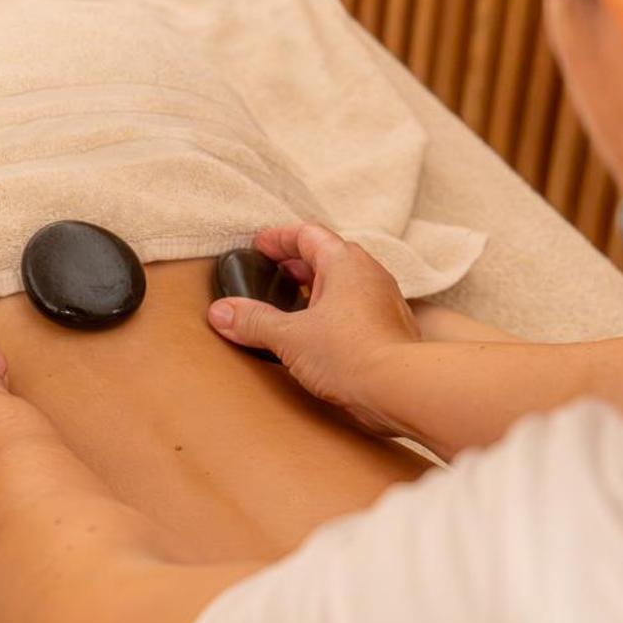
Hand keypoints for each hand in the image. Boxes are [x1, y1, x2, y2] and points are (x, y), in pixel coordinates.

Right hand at [206, 224, 420, 434]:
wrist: (401, 389)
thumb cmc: (350, 353)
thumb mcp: (289, 336)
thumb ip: (254, 321)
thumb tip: (221, 313)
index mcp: (344, 261)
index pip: (308, 234)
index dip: (279, 238)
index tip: (259, 246)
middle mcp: (369, 273)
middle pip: (328, 256)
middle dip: (297, 263)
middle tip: (271, 274)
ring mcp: (383, 300)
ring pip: (344, 283)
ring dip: (316, 289)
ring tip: (290, 305)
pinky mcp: (389, 327)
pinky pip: (356, 308)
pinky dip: (333, 312)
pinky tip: (317, 334)